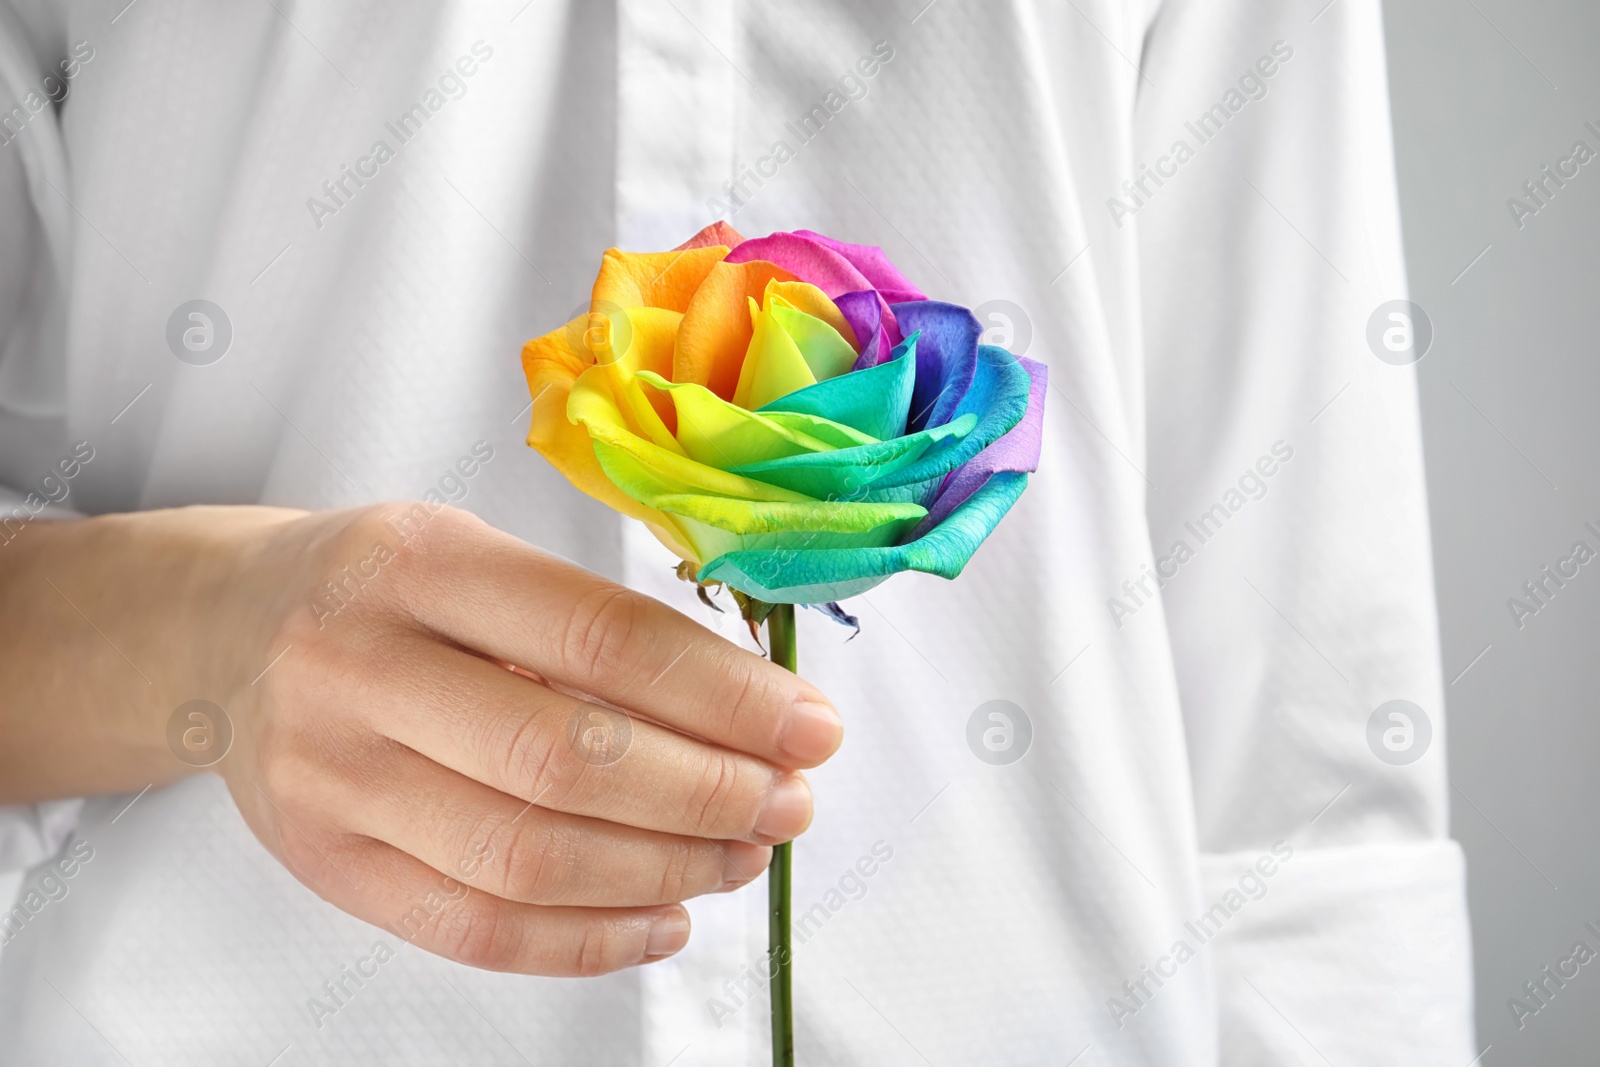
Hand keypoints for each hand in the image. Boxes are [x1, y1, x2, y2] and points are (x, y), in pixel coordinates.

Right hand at [2, 503, 840, 976]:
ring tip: (742, 854)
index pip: (601, 639)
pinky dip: (589, 939)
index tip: (810, 727)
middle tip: (789, 802)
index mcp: (416, 561)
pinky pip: (474, 930)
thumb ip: (592, 620)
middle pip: (568, 760)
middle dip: (709, 793)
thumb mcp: (474, 552)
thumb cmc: (381, 588)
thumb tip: (750, 711)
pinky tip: (664, 918)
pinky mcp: (325, 865)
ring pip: (527, 858)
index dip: (725, 695)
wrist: (223, 636)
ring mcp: (331, 777)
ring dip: (665, 869)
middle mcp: (359, 666)